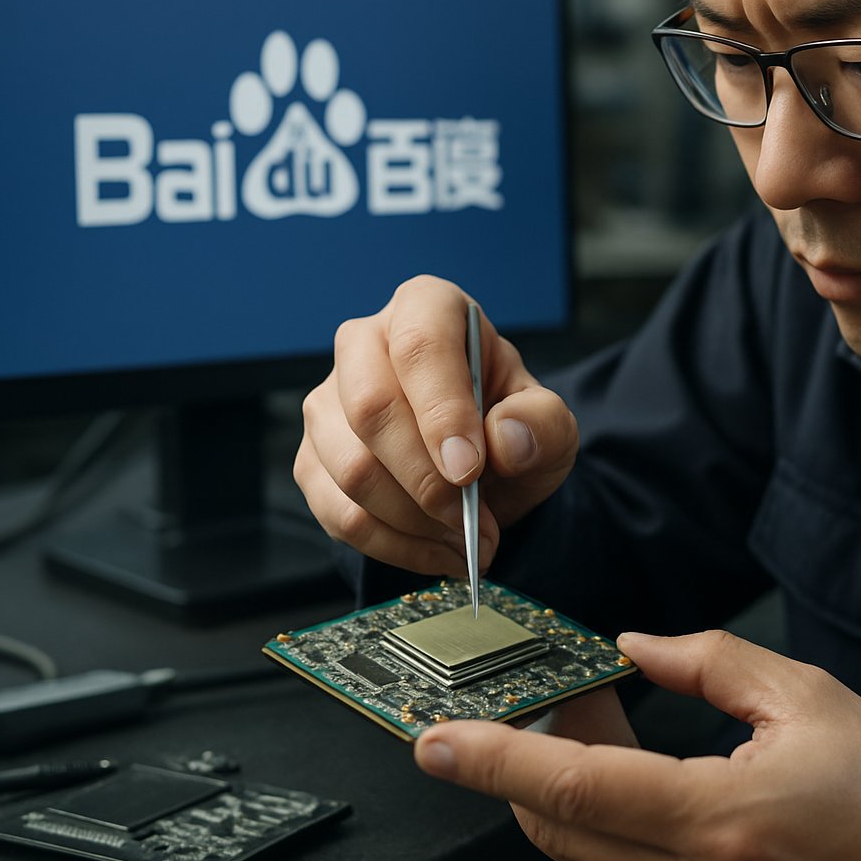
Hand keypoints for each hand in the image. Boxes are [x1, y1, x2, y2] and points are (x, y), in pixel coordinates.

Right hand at [294, 275, 577, 576]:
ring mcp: (327, 401)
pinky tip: (437, 551)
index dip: (441, 411)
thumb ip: (542, 424)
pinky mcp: (312, 458)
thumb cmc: (507, 425)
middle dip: (426, 480)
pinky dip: (393, 546)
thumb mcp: (548, 423)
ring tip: (467, 542)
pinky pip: (338, 512)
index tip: (469, 470)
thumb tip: (505, 439)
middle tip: (473, 521)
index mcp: (426, 308)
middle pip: (371, 408)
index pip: (420, 346)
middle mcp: (364, 343)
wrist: (479, 466)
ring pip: (351, 468)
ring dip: (414, 521)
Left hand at [414, 631, 860, 860]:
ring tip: (587, 721)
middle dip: (520, 765)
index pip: (576, 789)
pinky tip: (622, 773)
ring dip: (560, 792)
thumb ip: (712, 663)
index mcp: (721, 819)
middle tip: (540, 698)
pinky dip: (601, 823)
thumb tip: (637, 648)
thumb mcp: (808, 701)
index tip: (434, 738)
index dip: (494, 761)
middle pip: (559, 831)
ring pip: (583, 858)